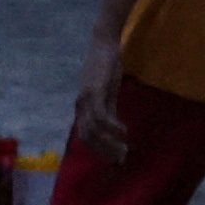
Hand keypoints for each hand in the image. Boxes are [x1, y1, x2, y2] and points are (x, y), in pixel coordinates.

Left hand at [70, 40, 135, 165]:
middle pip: (87, 138)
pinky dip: (111, 127)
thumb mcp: (108, 94)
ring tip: (124, 148)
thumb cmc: (107, 68)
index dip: (99, 151)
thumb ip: (110, 111)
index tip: (115, 159)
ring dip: (109, 143)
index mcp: (82, 109)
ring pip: (93, 131)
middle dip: (104, 151)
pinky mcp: (94, 92)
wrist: (104, 45)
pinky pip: (100, 116)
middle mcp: (80, 106)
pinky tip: (124, 131)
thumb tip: (115, 131)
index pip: (86, 137)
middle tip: (121, 158)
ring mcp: (85, 100)